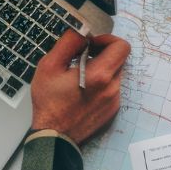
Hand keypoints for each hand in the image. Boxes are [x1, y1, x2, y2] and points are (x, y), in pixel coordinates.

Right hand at [31, 30, 130, 144]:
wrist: (54, 137)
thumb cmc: (49, 103)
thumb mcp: (49, 66)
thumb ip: (68, 43)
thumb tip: (81, 32)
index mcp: (100, 75)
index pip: (121, 46)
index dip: (107, 39)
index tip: (91, 44)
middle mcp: (112, 88)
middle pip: (118, 59)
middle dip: (102, 53)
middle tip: (81, 58)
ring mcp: (114, 100)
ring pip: (114, 74)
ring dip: (100, 69)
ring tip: (78, 76)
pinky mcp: (112, 110)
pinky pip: (111, 88)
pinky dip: (100, 84)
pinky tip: (82, 90)